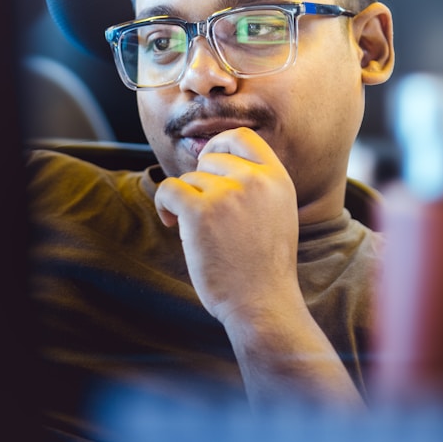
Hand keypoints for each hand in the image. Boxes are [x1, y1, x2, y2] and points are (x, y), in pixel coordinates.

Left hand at [154, 127, 299, 325]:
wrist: (262, 303)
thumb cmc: (265, 265)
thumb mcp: (278, 211)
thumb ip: (257, 183)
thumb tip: (215, 158)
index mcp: (277, 178)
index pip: (242, 137)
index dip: (220, 146)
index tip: (209, 166)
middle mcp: (254, 180)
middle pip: (210, 159)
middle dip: (201, 182)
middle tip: (204, 211)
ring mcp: (227, 194)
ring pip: (189, 178)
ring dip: (186, 200)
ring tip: (196, 229)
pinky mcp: (200, 212)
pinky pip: (169, 189)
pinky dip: (164, 204)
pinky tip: (172, 222)